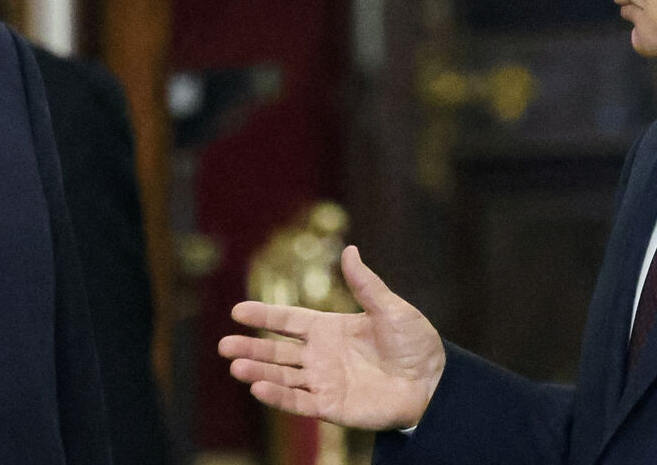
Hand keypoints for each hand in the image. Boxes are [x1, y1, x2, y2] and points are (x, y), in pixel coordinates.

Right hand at [218, 245, 445, 430]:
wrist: (433, 383)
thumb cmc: (415, 343)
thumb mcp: (390, 308)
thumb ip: (365, 284)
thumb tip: (350, 250)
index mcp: (330, 328)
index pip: (289, 321)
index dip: (264, 317)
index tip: (237, 311)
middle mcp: (321, 355)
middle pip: (277, 351)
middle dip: (250, 348)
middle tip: (223, 345)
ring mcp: (324, 382)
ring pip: (282, 376)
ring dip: (258, 372)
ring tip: (236, 367)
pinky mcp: (331, 407)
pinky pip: (299, 402)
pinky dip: (278, 396)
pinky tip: (258, 389)